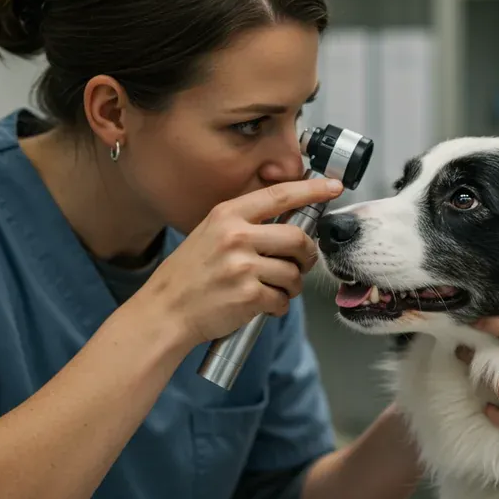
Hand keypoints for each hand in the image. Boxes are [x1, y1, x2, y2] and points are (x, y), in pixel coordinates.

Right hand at [139, 177, 343, 347]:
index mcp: (227, 215)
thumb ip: (244, 225)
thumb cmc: (189, 275)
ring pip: (293, 273)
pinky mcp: (247, 296)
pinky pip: (281, 300)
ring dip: (291, 286)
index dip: (311, 190)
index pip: (279, 195)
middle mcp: (235, 236)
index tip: (333, 188)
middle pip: (297, 238)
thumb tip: (289, 223)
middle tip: (301, 264)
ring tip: (274, 290)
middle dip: (306, 255)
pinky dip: (277, 306)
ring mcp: (241, 267)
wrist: (165, 310)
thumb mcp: (209, 234)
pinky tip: (262, 306)